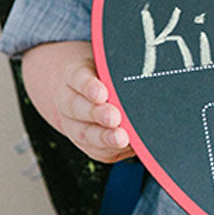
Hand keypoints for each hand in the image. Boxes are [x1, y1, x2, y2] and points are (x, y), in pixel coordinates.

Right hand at [21, 41, 135, 162]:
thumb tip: (144, 68)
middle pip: (78, 108)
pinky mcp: (87, 144)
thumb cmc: (108, 73)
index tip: (102, 93)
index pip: (78, 77)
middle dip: (98, 114)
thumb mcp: (111, 64)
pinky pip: (96, 151)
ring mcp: (75, 124)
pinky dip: (111, 150)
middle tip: (115, 118)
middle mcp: (69, 100)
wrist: (90, 92)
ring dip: (104, 138)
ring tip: (121, 138)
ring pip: (85, 133)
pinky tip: (126, 147)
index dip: (88, 86)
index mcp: (74, 75)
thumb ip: (121, 66)